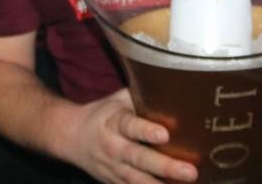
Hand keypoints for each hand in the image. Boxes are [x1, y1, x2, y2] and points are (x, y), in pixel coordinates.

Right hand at [72, 89, 196, 183]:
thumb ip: (142, 97)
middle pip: (139, 159)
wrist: (72, 137)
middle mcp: (113, 147)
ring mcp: (114, 169)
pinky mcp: (115, 183)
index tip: (165, 134)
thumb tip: (175, 86)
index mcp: (114, 122)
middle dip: (165, 166)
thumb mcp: (118, 101)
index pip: (130, 126)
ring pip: (138, 181)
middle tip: (190, 171)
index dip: (146, 131)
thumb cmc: (104, 115)